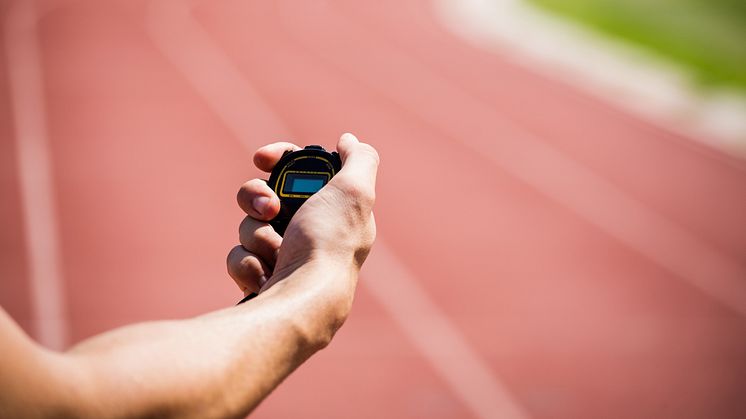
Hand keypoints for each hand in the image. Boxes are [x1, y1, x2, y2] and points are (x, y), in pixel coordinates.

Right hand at [227, 133, 378, 308]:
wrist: (302, 302)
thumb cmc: (328, 245)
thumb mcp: (355, 191)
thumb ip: (359, 160)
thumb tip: (348, 141)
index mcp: (333, 211)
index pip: (300, 172)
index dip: (278, 159)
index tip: (261, 158)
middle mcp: (310, 233)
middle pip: (265, 195)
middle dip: (257, 198)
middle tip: (268, 209)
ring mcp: (284, 258)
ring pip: (249, 226)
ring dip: (256, 234)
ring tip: (274, 252)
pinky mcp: (262, 280)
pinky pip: (239, 256)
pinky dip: (248, 263)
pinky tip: (265, 275)